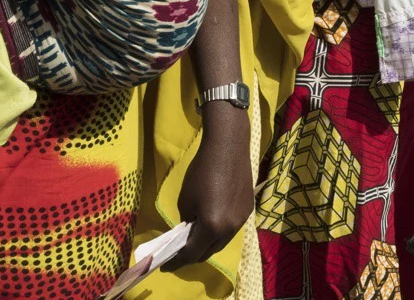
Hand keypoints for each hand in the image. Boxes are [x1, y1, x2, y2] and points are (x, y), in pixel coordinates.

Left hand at [165, 105, 253, 270]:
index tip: (165, 266)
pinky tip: (211, 225)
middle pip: (208, 252)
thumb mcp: (185, 200)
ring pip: (221, 242)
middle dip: (192, 257)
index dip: (176, 262)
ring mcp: (241, 221)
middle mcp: (230, 229)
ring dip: (206, 245)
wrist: (228, 148)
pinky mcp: (248, 210)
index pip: (191, 253)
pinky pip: (230, 230)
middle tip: (178, 255)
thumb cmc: (201, 172)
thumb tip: (189, 230)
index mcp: (212, 227)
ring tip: (194, 241)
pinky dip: (218, 233)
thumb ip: (187, 222)